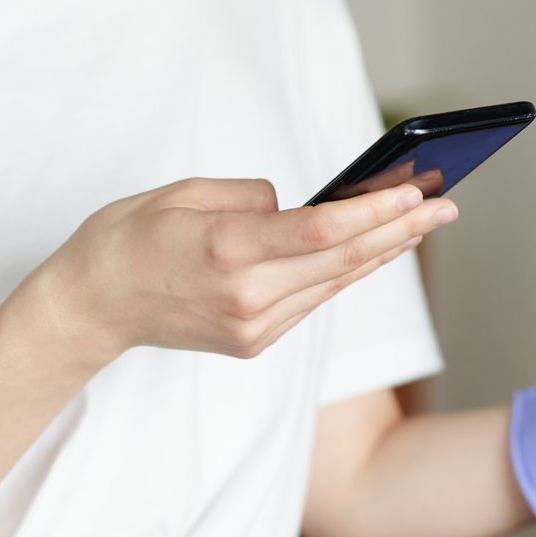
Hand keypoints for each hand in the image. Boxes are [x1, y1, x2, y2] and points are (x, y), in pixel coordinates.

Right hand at [37, 176, 457, 364]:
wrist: (89, 310)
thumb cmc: (126, 239)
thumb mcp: (181, 193)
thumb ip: (246, 197)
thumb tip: (294, 205)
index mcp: (226, 252)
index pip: (321, 231)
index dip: (376, 212)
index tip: (417, 193)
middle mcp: (246, 297)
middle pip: (342, 261)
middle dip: (400, 231)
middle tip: (446, 205)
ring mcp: (253, 328)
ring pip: (334, 284)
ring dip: (382, 252)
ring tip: (424, 222)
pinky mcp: (254, 343)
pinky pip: (311, 301)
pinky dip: (344, 273)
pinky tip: (372, 250)